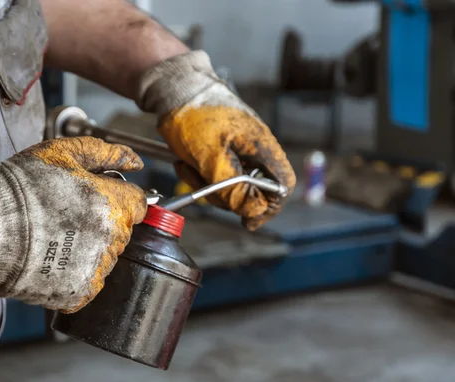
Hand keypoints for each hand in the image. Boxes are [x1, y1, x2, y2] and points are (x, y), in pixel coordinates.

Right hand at [0, 137, 146, 312]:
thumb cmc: (20, 187)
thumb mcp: (63, 152)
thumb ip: (107, 153)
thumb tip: (136, 163)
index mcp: (113, 205)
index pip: (139, 204)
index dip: (118, 198)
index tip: (98, 199)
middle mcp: (111, 239)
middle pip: (122, 232)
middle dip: (103, 222)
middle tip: (67, 216)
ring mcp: (96, 269)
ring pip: (106, 257)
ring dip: (90, 248)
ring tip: (56, 237)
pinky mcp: (79, 292)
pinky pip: (89, 281)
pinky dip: (75, 273)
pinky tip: (53, 258)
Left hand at [136, 51, 295, 229]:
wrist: (173, 87)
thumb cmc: (194, 115)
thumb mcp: (211, 157)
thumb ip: (233, 187)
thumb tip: (253, 212)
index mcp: (261, 147)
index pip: (282, 186)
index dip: (269, 207)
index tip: (248, 221)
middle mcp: (255, 148)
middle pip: (253, 190)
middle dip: (225, 194)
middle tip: (202, 185)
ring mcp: (238, 147)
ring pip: (230, 183)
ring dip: (207, 183)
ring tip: (187, 167)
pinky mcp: (221, 147)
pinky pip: (215, 171)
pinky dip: (199, 173)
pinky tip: (184, 163)